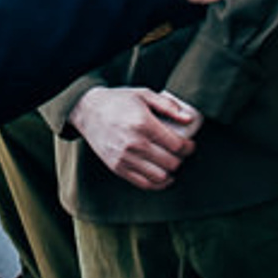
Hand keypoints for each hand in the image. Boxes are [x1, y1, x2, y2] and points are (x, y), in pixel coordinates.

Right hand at [68, 87, 199, 190]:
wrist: (88, 111)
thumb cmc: (118, 101)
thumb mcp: (143, 94)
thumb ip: (168, 106)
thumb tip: (189, 119)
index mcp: (143, 123)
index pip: (176, 145)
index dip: (188, 147)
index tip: (189, 145)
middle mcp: (134, 143)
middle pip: (171, 162)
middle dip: (180, 159)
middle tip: (179, 152)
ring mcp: (125, 157)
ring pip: (160, 177)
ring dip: (170, 172)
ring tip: (170, 163)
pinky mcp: (117, 167)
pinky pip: (144, 183)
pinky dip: (157, 183)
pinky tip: (161, 174)